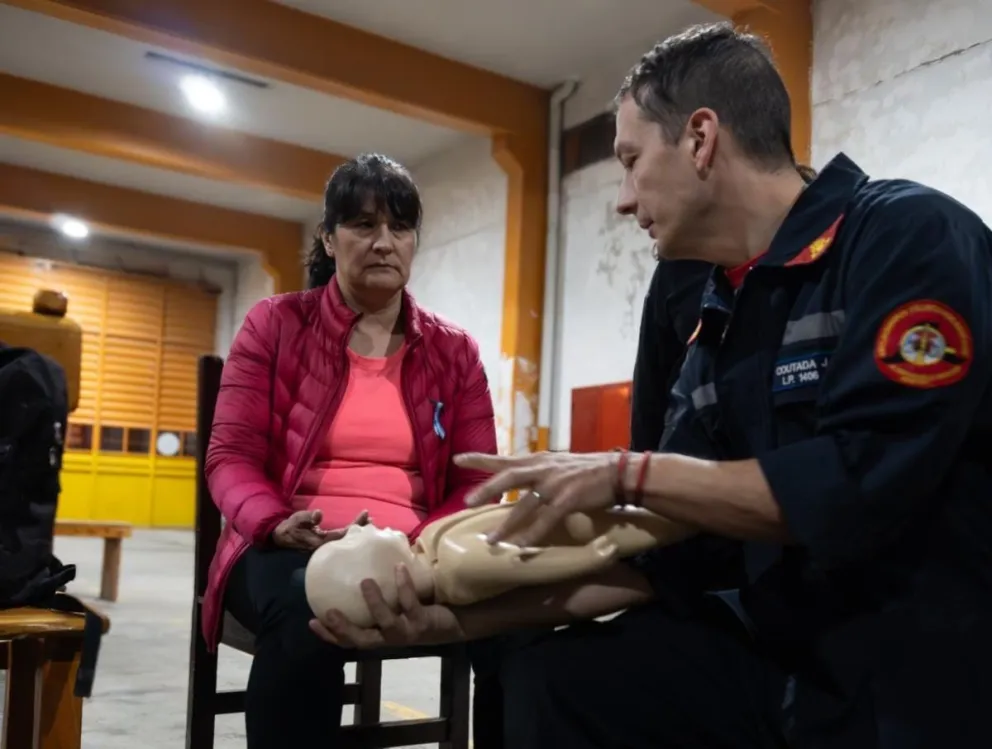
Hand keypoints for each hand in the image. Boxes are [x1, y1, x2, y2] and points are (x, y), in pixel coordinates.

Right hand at [271, 509, 368, 550]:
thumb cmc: (290, 528)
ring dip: (358, 532)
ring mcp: (327, 547)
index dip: (356, 525)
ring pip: (347, 540)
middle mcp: (327, 547)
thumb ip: (307, 517)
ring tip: (371, 524)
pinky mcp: (327, 545)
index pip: (343, 533)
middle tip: (373, 520)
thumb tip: (319, 514)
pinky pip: (343, 539)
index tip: (366, 514)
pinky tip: (359, 529)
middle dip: (362, 529)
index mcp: (321, 542)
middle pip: (349, 538)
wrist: (282, 538)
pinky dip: (352, 533)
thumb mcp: (297, 520)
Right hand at [309, 564, 463, 648]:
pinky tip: (398, 568)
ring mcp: (406, 632)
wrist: (456, 620)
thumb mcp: (397, 604)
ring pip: (385, 622)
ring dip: (374, 603)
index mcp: (379, 634)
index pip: (350, 640)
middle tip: (329, 612)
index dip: (330, 634)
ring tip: (365, 582)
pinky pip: (411, 604)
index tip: (312, 621)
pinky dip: (403, 586)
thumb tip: (361, 562)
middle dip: (344, 628)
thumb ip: (380, 593)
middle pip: (362, 640)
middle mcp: (390, 638)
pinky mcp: (423, 623)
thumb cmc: (420, 608)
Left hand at [454, 451, 621, 546]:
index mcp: (539, 461)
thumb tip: (524, 481)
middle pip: (508, 478)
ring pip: (524, 505)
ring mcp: (555, 484)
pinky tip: (522, 548)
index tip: (457, 459)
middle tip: (467, 502)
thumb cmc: (589, 470)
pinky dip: (533, 535)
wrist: (618, 472)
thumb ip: (541, 471)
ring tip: (491, 540)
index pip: (505, 459)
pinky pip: (546, 521)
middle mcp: (543, 469)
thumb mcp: (560, 465)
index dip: (481, 459)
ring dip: (506, 525)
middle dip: (486, 490)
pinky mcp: (568, 499)